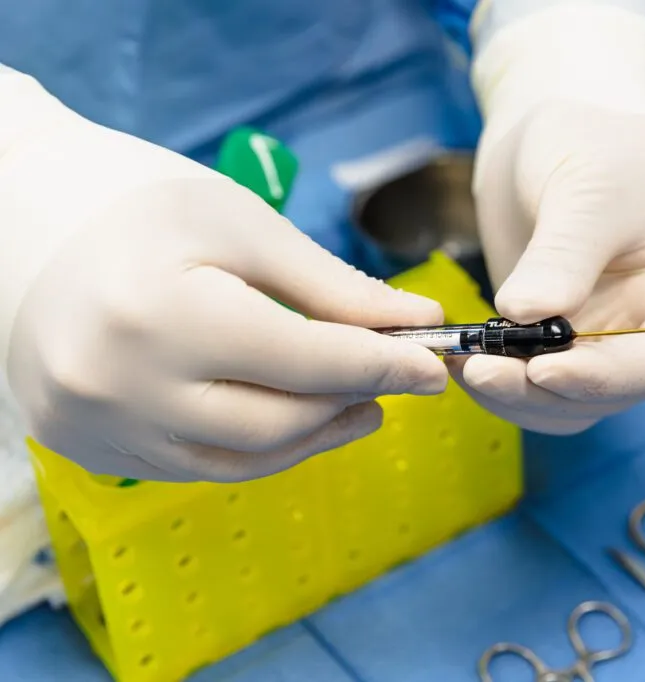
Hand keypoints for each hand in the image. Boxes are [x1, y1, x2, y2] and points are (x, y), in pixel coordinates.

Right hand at [3, 117, 446, 481]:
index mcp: (159, 313)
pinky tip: (290, 418)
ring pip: (239, 461)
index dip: (383, 366)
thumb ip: (333, 288)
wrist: (24, 223)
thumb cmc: (140, 204)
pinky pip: (195, 467)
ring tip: (357, 406)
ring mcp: (94, 426)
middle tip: (399, 383)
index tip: (433, 366)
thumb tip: (417, 325)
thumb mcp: (243, 226)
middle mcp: (118, 384)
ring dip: (312, 438)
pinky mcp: (86, 445)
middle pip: (275, 424)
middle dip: (352, 403)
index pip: (304, 361)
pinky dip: (256, 448)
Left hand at [449, 100, 644, 433]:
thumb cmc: (599, 137)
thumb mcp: (589, 187)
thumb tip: (524, 314)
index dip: (605, 375)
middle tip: (481, 369)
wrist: (557, 124)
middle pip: (613, 391)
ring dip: (518, 395)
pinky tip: (467, 357)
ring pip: (571, 402)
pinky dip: (504, 381)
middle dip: (546, 390)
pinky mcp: (565, 341)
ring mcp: (613, 340)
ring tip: (465, 363)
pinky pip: (536, 384)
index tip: (542, 370)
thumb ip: (565, 255)